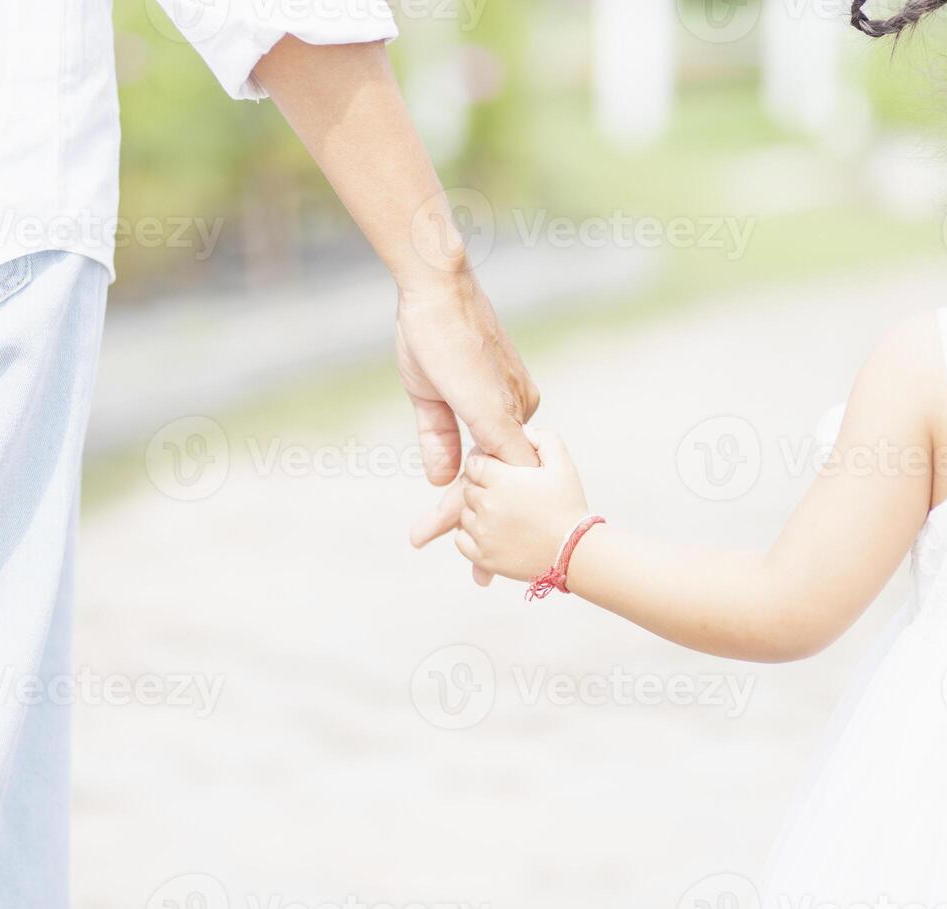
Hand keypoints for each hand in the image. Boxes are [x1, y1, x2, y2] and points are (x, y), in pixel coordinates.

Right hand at [397, 270, 540, 571]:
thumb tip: (440, 479)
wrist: (436, 288)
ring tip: (479, 575)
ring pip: (496, 485)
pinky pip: (491, 466)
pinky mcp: (493, 409)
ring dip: (479, 530)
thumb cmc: (433, 332)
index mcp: (506, 409)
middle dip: (484, 536)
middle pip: (497, 486)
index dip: (480, 509)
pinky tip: (470, 535)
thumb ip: (440, 437)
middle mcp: (514, 413)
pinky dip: (480, 503)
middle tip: (482, 581)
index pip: (493, 469)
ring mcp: (507, 412)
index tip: (474, 544)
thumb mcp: (432, 395)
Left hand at [455, 429, 589, 582]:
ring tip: (505, 515)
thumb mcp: (563, 465)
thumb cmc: (569, 507)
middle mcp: (487, 505)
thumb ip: (544, 439)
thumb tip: (523, 431)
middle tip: (507, 496)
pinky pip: (461, 539)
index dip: (487, 466)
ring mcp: (483, 533)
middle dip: (484, 488)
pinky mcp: (483, 557)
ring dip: (479, 512)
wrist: (576, 553)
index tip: (501, 474)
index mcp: (502, 480)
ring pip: (465, 513)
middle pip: (469, 488)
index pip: (475, 463)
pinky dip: (472, 535)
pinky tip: (493, 532)